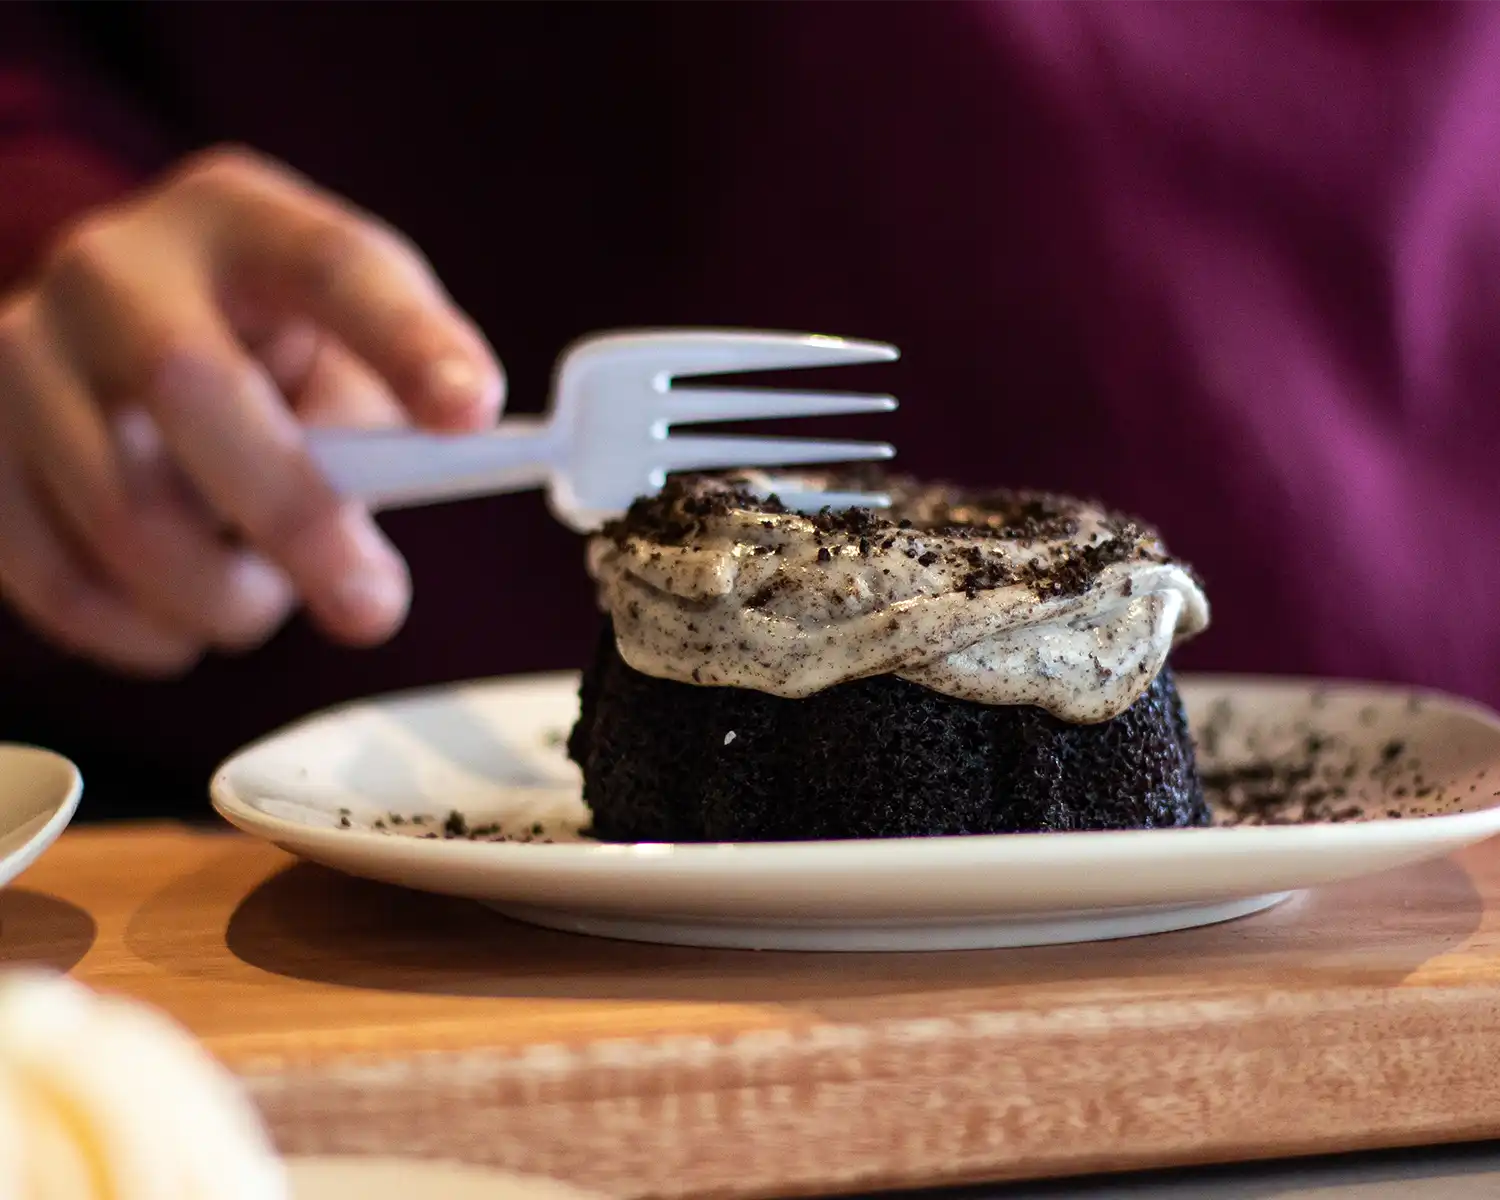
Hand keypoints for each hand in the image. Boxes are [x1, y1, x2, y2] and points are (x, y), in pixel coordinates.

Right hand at [0, 146, 503, 675]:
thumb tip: (362, 569)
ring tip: (262, 598)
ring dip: (221, 596)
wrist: (113, 351)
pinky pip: (56, 576)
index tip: (472, 413)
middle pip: (192, 386)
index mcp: (241, 221)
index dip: (407, 343)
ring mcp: (21, 351)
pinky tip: (184, 624)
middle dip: (297, 520)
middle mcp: (114, 268)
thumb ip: (380, 428)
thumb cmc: (267, 363)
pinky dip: (142, 632)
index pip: (333, 266)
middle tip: (370, 607)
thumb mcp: (344, 358)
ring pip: (122, 510)